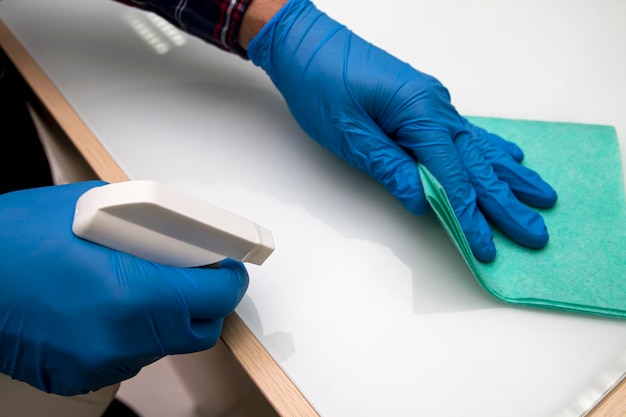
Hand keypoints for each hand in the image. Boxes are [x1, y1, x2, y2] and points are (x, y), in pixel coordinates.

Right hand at [0, 181, 247, 394]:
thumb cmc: (14, 240)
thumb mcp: (93, 208)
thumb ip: (147, 226)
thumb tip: (177, 235)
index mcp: (134, 293)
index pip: (216, 296)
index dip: (229, 280)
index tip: (229, 270)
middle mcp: (122, 337)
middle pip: (199, 331)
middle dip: (205, 304)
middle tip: (194, 279)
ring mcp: (100, 362)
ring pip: (162, 345)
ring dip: (165, 319)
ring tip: (139, 288)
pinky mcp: (78, 376)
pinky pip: (126, 356)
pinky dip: (130, 335)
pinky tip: (106, 309)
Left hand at [246, 0, 556, 260]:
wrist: (304, 43)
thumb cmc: (319, 81)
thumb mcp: (349, 133)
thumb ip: (390, 167)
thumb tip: (422, 201)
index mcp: (419, 112)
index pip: (454, 176)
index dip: (471, 214)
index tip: (487, 245)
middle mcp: (434, 105)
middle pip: (477, 163)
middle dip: (506, 202)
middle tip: (535, 231)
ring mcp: (431, 102)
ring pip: (478, 147)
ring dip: (509, 176)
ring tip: (541, 195)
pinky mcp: (421, 103)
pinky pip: (464, 133)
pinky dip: (489, 151)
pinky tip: (508, 158)